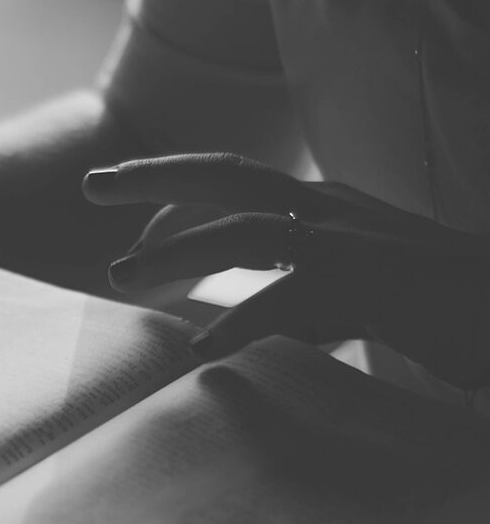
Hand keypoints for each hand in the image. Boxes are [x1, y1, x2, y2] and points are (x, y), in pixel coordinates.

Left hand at [83, 153, 489, 389]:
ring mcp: (348, 240)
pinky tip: (203, 347)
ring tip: (120, 277)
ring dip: (176, 252)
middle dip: (154, 178)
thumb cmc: (430, 303)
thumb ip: (291, 293)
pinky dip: (240, 322)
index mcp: (321, 204)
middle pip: (225, 175)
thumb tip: (226, 324)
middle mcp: (328, 208)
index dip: (174, 197)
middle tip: (92, 185)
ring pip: (243, 231)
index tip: (132, 229)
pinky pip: (290, 298)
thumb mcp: (348, 287)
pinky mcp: (369, 282)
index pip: (232, 181)